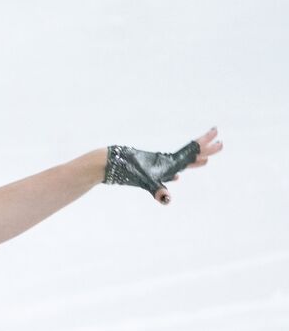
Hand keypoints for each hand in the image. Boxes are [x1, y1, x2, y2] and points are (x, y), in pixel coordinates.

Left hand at [104, 126, 223, 204]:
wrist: (110, 164)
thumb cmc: (127, 170)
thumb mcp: (144, 181)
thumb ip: (157, 191)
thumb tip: (167, 199)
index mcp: (169, 161)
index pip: (192, 150)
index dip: (205, 143)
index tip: (216, 131)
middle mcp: (166, 162)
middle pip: (191, 155)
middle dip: (206, 151)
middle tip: (221, 144)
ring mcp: (158, 166)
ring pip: (181, 162)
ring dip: (194, 161)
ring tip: (204, 161)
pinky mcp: (149, 170)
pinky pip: (168, 170)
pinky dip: (176, 171)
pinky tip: (176, 176)